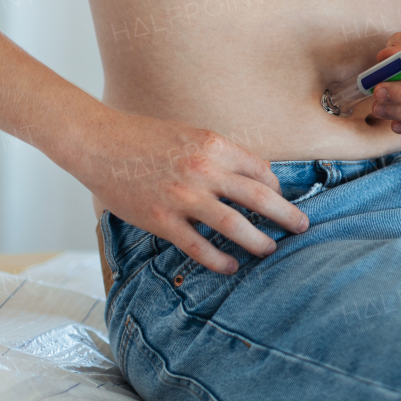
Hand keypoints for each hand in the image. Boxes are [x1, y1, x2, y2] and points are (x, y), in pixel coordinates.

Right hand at [76, 112, 308, 274]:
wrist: (97, 143)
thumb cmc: (144, 137)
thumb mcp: (191, 134)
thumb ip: (220, 155)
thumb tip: (252, 176)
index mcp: (214, 145)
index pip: (261, 171)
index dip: (276, 188)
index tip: (281, 199)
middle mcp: (204, 170)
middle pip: (258, 197)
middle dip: (286, 215)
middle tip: (302, 227)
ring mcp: (183, 197)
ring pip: (234, 225)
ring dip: (257, 241)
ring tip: (270, 250)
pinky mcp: (161, 219)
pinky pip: (198, 246)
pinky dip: (218, 260)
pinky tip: (230, 266)